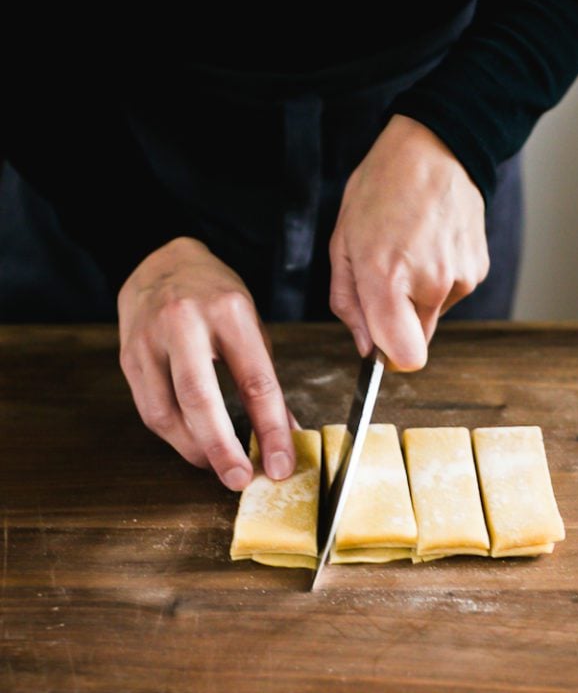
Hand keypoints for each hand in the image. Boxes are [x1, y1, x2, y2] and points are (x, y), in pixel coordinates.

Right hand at [117, 237, 294, 489]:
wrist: (163, 261)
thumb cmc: (215, 295)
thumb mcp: (251, 325)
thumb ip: (265, 378)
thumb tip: (286, 431)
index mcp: (230, 311)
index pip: (255, 381)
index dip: (271, 429)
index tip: (282, 463)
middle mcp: (186, 322)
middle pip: (202, 399)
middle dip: (224, 448)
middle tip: (241, 480)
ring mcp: (151, 338)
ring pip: (167, 411)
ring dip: (195, 448)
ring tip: (218, 466)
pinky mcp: (128, 355)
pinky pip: (149, 408)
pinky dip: (173, 435)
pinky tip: (193, 444)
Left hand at [329, 114, 488, 369]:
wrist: (435, 148)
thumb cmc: (381, 189)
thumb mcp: (342, 243)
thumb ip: (349, 304)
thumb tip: (366, 347)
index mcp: (387, 278)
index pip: (404, 358)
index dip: (388, 358)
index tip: (378, 342)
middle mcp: (430, 284)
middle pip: (415, 339)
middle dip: (397, 320)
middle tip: (386, 274)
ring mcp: (459, 277)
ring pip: (433, 314)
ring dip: (418, 295)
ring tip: (409, 247)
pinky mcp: (477, 269)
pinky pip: (451, 292)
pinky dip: (438, 278)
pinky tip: (430, 242)